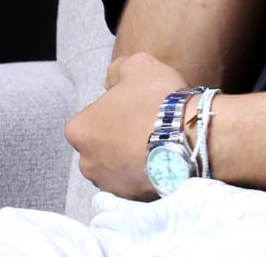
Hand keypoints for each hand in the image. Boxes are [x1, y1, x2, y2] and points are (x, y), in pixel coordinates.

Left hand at [65, 51, 187, 199]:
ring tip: (156, 142)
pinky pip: (133, 183)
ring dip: (129, 157)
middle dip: (117, 137)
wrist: (187, 137)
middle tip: (144, 124)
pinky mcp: (130, 199)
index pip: (90, 117)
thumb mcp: (137, 65)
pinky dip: (143, 173)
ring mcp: (108, 184)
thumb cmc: (155, 100)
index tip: (133, 106)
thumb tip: (112, 81)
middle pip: (101, 145)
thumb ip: (117, 70)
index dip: (113, 109)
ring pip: (116, 166)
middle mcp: (85, 163)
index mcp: (78, 130)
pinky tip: (161, 158)